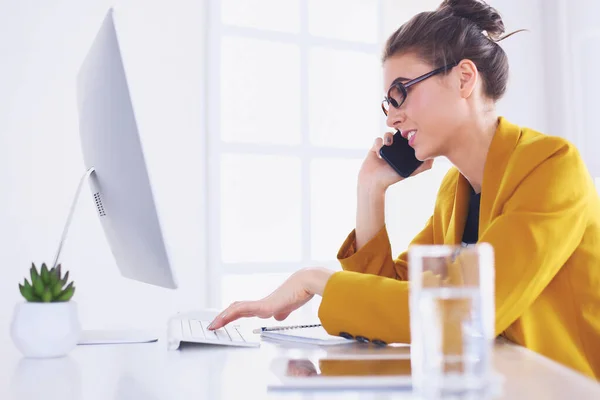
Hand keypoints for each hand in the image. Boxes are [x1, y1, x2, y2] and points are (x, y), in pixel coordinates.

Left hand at [207, 267, 333, 329]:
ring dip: (224, 317)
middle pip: (236, 309)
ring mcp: (262, 305)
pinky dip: (233, 314)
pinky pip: (245, 309)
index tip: (223, 321)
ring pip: (237, 309)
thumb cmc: (299, 292)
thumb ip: (282, 312)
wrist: (305, 283)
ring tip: (214, 324)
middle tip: (212, 325)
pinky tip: (225, 318)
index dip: (232, 315)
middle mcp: (261, 304)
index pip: (243, 310)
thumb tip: (278, 316)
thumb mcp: (288, 307)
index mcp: (265, 305)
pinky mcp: (265, 306)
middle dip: (223, 317)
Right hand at [358, 131, 433, 190]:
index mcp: (403, 152)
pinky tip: (379, 153)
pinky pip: (378, 140)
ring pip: (388, 134)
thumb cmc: (391, 179)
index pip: (408, 139)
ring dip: (388, 137)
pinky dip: (379, 144)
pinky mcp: (375, 148)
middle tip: (400, 134)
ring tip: (388, 144)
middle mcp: (395, 148)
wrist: (373, 182)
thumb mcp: (410, 173)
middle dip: (398, 132)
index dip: (409, 135)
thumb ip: (422, 167)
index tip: (410, 136)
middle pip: (398, 133)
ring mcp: (385, 147)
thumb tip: (433, 159)